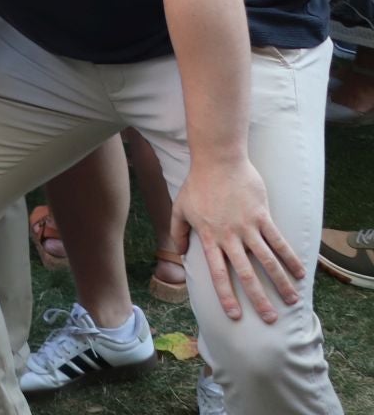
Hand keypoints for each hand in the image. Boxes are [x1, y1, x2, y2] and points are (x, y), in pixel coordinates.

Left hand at [170, 159, 304, 322]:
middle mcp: (230, 237)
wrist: (217, 161)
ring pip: (267, 261)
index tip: (234, 316)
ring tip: (292, 300)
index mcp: (210, 238)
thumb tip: (180, 252)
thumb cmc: (197, 184)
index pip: (218, 273)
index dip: (226, 296)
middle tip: (270, 319)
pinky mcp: (262, 216)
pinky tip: (300, 272)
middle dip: (259, 299)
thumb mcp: (180, 208)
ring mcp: (248, 227)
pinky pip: (279, 240)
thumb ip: (178, 232)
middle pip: (246, 274)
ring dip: (281, 282)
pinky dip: (290, 258)